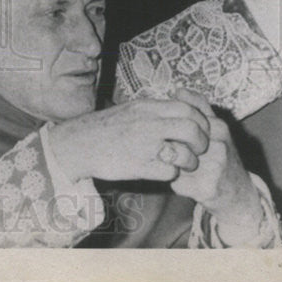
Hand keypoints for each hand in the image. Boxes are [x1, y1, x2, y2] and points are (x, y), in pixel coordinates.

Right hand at [47, 98, 211, 182]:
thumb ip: (155, 110)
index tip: (199, 130)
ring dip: (190, 161)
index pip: (188, 109)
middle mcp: (148, 124)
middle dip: (201, 142)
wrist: (79, 143)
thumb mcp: (131, 109)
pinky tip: (164, 171)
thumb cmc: (106, 127)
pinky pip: (170, 172)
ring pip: (185, 153)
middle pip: (192, 130)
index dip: (201, 121)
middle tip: (197, 149)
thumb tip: (179, 108)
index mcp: (147, 107)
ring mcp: (144, 146)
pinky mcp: (139, 166)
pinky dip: (172, 174)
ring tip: (183, 164)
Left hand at [168, 89, 263, 243]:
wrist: (239, 193)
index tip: (170, 132)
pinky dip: (176, 183)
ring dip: (171, 164)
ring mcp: (214, 167)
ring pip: (174, 160)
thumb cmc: (221, 156)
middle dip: (169, 145)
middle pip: (175, 139)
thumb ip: (198, 108)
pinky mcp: (207, 188)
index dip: (171, 126)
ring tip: (181, 167)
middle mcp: (218, 144)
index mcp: (218, 127)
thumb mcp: (214, 129)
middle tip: (173, 152)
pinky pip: (177, 182)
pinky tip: (185, 182)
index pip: (183, 117)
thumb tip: (178, 89)